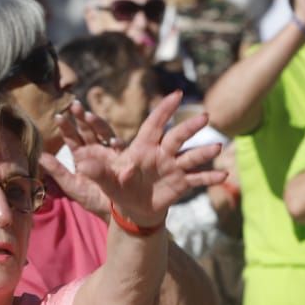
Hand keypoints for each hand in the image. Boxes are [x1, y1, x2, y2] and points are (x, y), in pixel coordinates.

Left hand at [59, 91, 227, 228]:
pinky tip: (224, 176)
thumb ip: (96, 171)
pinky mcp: (181, 184)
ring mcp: (173, 168)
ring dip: (204, 152)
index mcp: (142, 148)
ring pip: (191, 157)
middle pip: (177, 137)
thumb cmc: (118, 189)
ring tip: (217, 146)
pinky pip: (197, 180)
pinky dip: (210, 178)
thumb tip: (80, 163)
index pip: (154, 124)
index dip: (164, 110)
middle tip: (205, 116)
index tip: (177, 95)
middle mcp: (161, 154)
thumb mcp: (105, 181)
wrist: (133, 209)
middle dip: (189, 127)